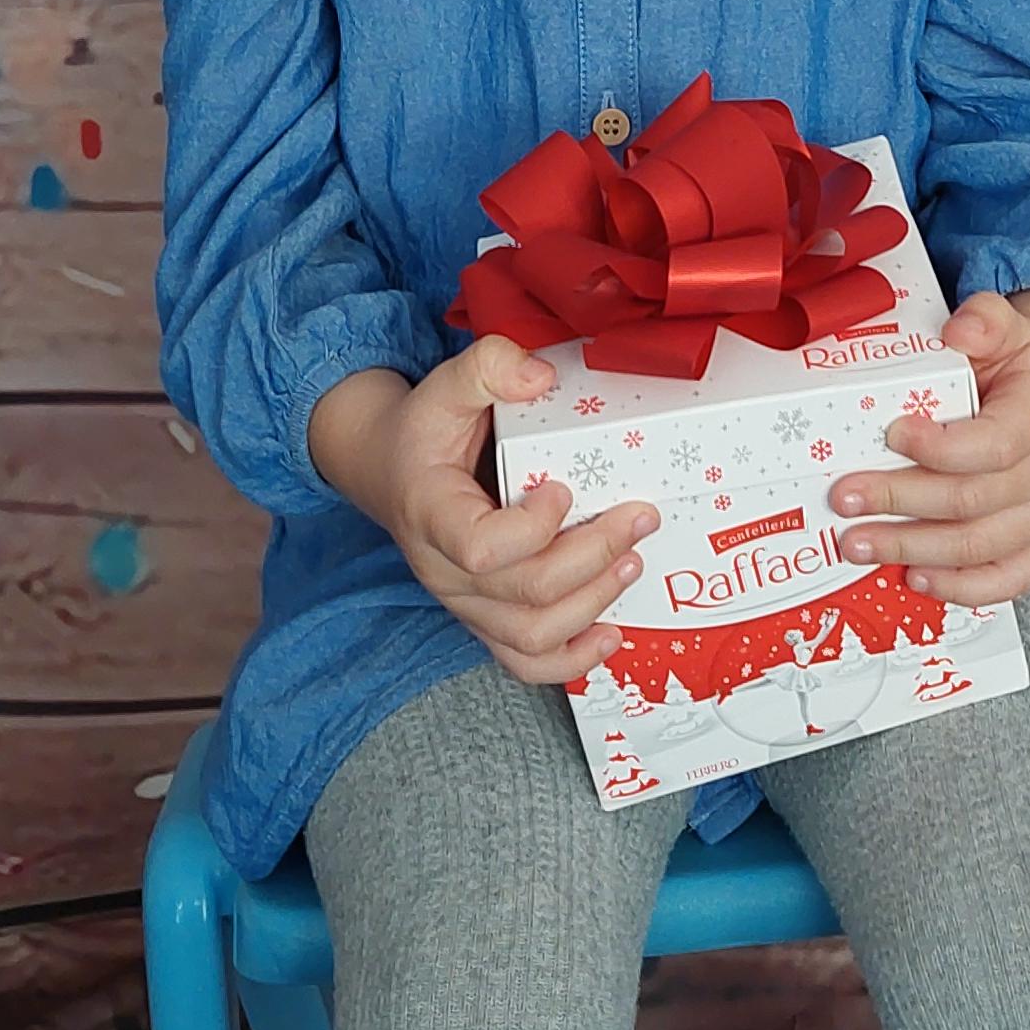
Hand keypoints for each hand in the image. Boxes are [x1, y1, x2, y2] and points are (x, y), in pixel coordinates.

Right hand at [307, 341, 658, 688]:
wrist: (390, 470)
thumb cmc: (424, 432)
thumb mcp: (445, 384)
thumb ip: (487, 366)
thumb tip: (539, 377)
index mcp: (430, 514)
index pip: (481, 549)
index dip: (533, 529)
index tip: (564, 488)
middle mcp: (443, 571)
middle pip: (525, 592)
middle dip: (595, 557)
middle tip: (639, 517)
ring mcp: (464, 603)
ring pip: (530, 637)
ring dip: (593, 605)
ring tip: (633, 563)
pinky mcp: (484, 618)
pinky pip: (523, 663)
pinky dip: (571, 660)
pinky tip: (610, 634)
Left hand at [826, 286, 1029, 612]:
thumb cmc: (1021, 370)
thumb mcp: (1009, 326)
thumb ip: (985, 319)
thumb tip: (959, 333)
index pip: (995, 443)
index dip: (941, 448)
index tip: (891, 435)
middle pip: (972, 500)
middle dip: (900, 500)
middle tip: (844, 496)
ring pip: (977, 546)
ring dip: (911, 547)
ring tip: (855, 542)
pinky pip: (1004, 582)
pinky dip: (958, 588)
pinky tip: (913, 576)